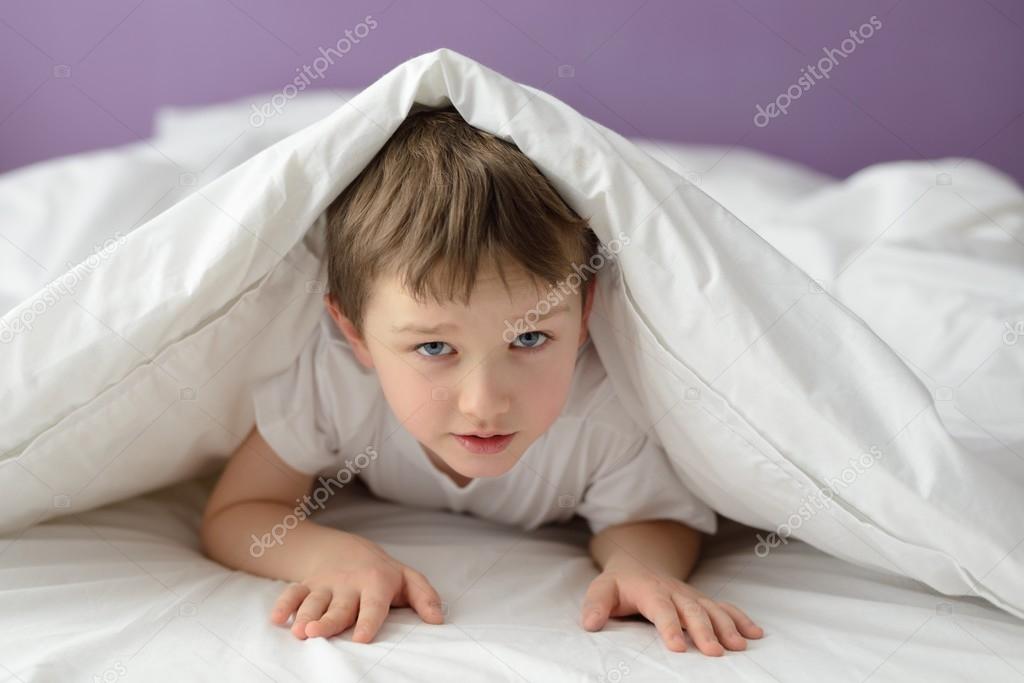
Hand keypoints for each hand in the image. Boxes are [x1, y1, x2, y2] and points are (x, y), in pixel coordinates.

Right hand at [269, 535, 443, 642]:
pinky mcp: (307, 585)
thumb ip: (425, 598)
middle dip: (329, 620)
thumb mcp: (409, 580)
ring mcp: (326, 584)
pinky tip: (277, 619)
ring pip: (313, 600)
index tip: (362, 639)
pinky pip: (292, 592)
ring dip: (304, 614)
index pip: (373, 605)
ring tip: (300, 630)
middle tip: (317, 632)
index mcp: (377, 583)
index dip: (368, 621)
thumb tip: (438, 619)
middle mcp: (349, 584)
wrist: (349, 550)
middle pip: (339, 606)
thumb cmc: (384, 574)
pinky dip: (283, 604)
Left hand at [581, 557, 762, 655]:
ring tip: (739, 646)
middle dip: (705, 631)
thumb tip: (589, 623)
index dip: (669, 627)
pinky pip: (724, 607)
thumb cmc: (618, 583)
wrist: (638, 561)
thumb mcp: (601, 589)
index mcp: (649, 590)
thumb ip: (595, 605)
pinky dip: (741, 619)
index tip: (679, 647)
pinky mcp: (701, 600)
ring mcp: (691, 595)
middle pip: (692, 611)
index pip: (661, 609)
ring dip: (728, 626)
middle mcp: (675, 592)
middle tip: (715, 652)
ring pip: (712, 609)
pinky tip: (756, 633)